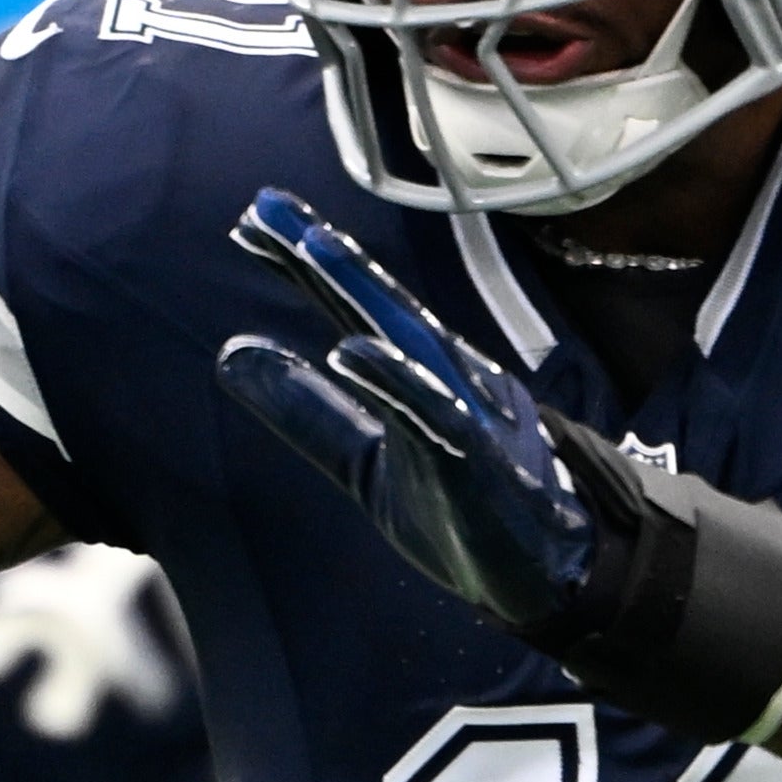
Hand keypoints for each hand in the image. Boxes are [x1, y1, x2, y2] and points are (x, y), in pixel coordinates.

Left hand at [216, 188, 781, 740]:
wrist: (548, 573)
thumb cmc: (461, 507)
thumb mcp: (365, 459)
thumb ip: (307, 410)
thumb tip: (233, 354)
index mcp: (422, 373)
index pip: (355, 308)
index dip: (305, 264)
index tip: (250, 219)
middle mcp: (448, 378)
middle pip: (380, 305)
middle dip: (325, 255)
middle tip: (264, 208)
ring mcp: (469, 414)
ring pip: (411, 342)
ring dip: (361, 292)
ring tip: (311, 248)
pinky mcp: (480, 459)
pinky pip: (436, 413)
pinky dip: (396, 380)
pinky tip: (350, 352)